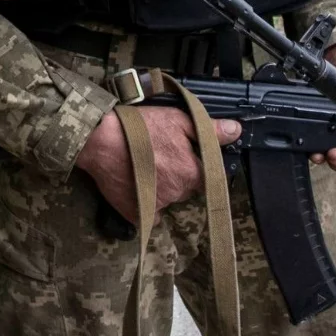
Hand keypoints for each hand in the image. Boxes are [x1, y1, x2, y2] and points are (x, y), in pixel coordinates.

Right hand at [75, 105, 242, 223]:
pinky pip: (149, 212)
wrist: (99, 141)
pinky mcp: (137, 215)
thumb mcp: (177, 120)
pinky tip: (136, 185)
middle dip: (177, 175)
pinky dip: (146, 202)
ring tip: (143, 167)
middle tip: (158, 156)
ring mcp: (157, 206)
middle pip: (185, 188)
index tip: (179, 154)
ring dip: (161, 187)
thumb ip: (210, 130)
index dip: (193, 164)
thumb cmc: (139, 127)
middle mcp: (178, 193)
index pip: (206, 176)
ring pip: (167, 199)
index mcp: (192, 173)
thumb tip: (236, 131)